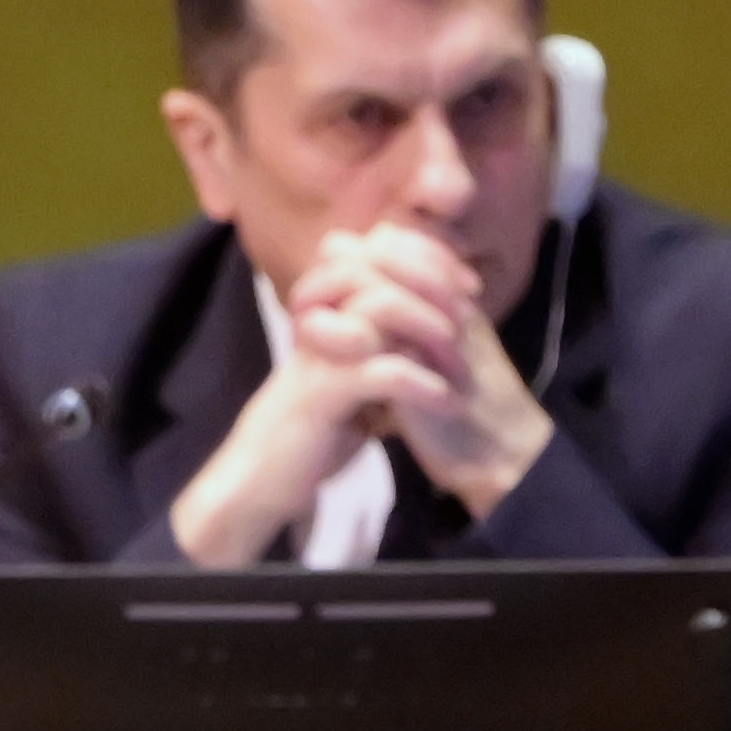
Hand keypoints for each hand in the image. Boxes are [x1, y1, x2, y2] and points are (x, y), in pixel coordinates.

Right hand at [165, 221, 547, 562]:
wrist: (260, 480)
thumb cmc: (311, 430)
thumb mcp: (351, 375)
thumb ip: (380, 340)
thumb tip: (430, 314)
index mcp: (325, 309)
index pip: (377, 250)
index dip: (429, 258)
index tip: (468, 286)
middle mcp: (318, 318)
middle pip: (379, 266)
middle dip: (436, 288)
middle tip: (470, 318)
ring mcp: (317, 352)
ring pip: (381, 307)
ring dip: (432, 330)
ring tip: (459, 364)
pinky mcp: (320, 393)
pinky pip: (381, 370)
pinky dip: (422, 384)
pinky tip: (445, 402)